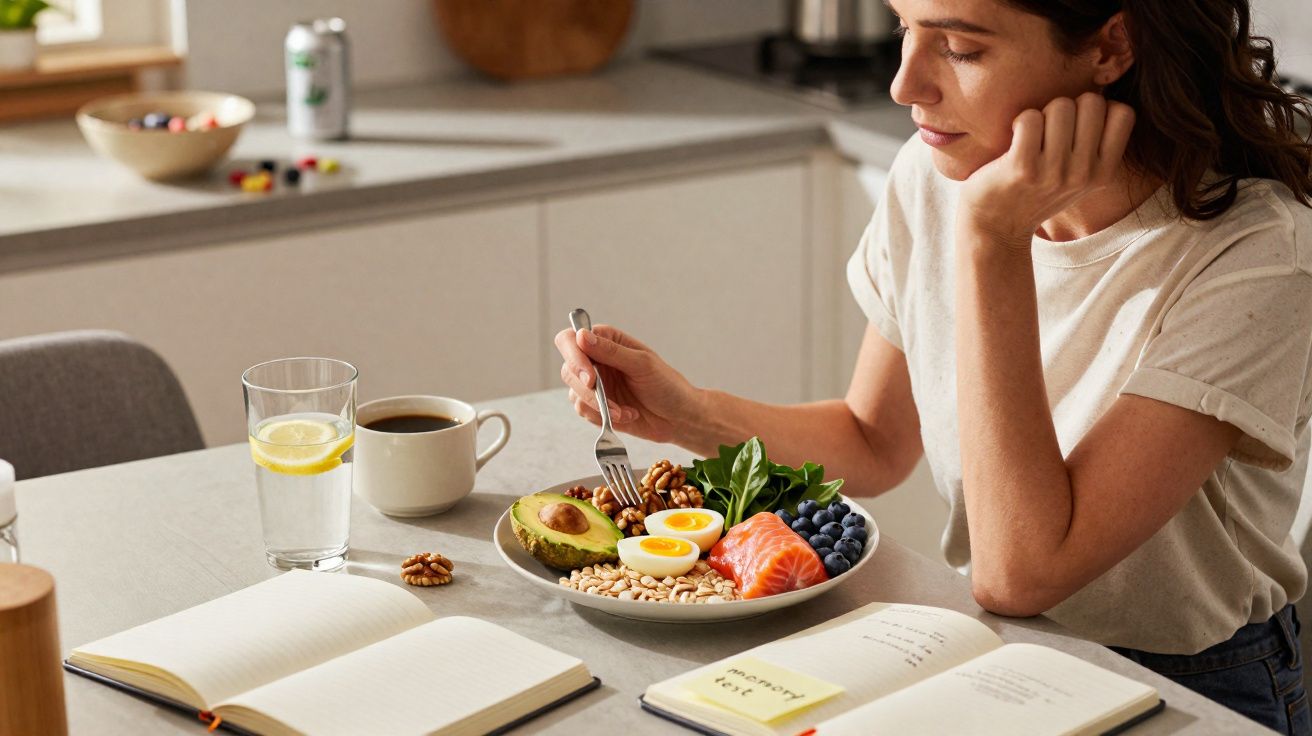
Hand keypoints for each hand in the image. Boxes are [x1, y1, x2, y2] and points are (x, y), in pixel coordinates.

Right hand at [554, 324, 702, 444]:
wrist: (678, 418)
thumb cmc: (667, 385)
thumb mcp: (642, 364)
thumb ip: (611, 351)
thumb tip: (581, 336)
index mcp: (607, 340)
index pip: (571, 339)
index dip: (573, 356)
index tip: (590, 377)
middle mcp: (596, 360)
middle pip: (568, 369)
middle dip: (587, 389)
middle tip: (607, 401)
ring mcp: (594, 384)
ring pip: (574, 393)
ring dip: (599, 406)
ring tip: (625, 411)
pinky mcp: (595, 406)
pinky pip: (583, 411)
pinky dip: (603, 416)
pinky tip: (626, 415)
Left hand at [958, 93, 1135, 245]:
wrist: (996, 227)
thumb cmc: (1036, 191)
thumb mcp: (1079, 177)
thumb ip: (1097, 143)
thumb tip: (1104, 95)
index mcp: (1103, 173)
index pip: (1124, 113)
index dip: (1099, 108)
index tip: (1077, 125)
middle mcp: (1083, 174)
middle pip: (1091, 102)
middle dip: (1067, 107)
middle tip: (1049, 130)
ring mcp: (1054, 172)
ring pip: (1060, 106)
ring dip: (1041, 114)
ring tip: (1031, 137)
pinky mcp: (1022, 168)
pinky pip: (1030, 118)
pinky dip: (1019, 121)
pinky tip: (1014, 139)